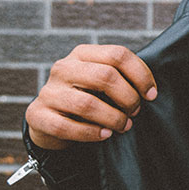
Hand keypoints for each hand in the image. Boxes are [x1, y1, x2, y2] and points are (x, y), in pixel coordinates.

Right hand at [25, 44, 156, 149]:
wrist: (50, 122)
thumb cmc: (86, 99)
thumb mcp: (102, 83)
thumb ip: (122, 79)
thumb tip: (150, 91)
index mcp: (82, 54)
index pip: (118, 54)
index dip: (140, 75)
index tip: (151, 94)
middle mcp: (63, 68)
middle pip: (105, 76)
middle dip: (128, 97)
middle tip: (135, 112)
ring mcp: (48, 91)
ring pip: (87, 104)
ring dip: (112, 118)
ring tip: (124, 126)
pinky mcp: (37, 115)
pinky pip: (66, 127)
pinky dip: (91, 133)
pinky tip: (104, 135)